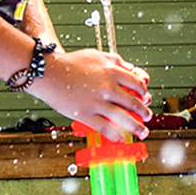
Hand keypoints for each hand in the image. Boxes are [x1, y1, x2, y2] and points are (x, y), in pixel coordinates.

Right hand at [30, 48, 151, 141]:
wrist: (48, 72)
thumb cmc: (71, 63)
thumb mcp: (97, 55)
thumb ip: (115, 61)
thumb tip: (132, 70)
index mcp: (112, 71)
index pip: (138, 84)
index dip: (144, 94)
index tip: (145, 99)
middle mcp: (107, 87)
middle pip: (134, 103)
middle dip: (144, 113)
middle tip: (147, 117)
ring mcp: (97, 102)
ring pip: (123, 118)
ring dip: (136, 127)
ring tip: (142, 132)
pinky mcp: (85, 115)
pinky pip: (105, 128)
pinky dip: (115, 135)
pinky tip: (120, 138)